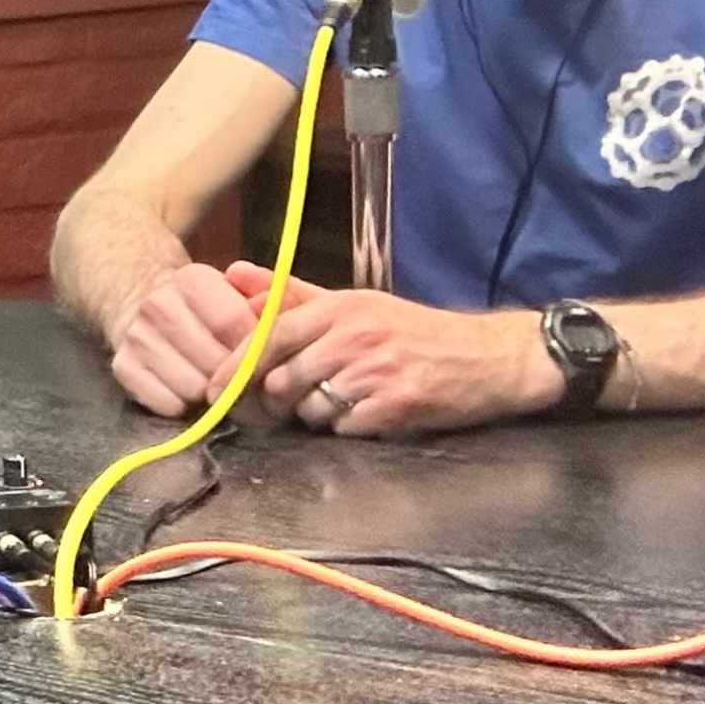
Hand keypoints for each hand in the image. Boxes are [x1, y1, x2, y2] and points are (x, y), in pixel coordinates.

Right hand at [106, 260, 283, 416]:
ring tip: (215, 383)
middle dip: (237, 378)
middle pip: (214, 361)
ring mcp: (137, 337)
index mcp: (191, 279)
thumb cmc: (207, 307)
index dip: (256, 348)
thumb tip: (285, 328)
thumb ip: (268, 305)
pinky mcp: (122, 366)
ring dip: (211, 395)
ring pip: (193, 388)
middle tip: (245, 380)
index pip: (232, 321)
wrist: (143, 304)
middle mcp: (158, 304)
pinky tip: (188, 390)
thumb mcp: (239, 293)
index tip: (265, 359)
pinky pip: (167, 405)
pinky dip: (184, 406)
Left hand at [238, 267, 562, 438]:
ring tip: (343, 399)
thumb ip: (291, 295)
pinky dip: (346, 428)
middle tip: (293, 398)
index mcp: (341, 308)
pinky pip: (343, 429)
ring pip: (310, 408)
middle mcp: (355, 336)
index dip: (235, 367)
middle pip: (282, 380)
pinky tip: (368, 412)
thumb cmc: (415, 332)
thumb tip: (232, 274)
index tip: (213, 387)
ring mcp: (376, 372)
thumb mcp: (356, 304)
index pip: (269, 338)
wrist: (490, 357)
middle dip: (279, 397)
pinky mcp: (395, 406)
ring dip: (315, 414)